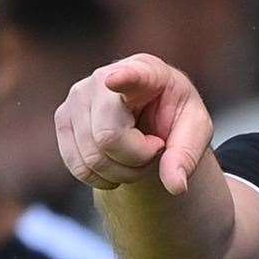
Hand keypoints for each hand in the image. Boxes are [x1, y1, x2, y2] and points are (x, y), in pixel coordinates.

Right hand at [53, 54, 213, 197]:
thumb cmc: (175, 117)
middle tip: (154, 150)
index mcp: (146, 71)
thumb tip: (176, 186)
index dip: (123, 79)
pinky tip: (116, 164)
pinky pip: (77, 166)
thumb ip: (186, 157)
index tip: (115, 80)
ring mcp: (77, 98)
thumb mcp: (195, 132)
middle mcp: (103, 78)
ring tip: (137, 156)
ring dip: (121, 172)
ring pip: (92, 157)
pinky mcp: (63, 119)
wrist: (150, 115)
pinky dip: (101, 178)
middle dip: (136, 160)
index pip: (131, 76)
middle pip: (108, 137)